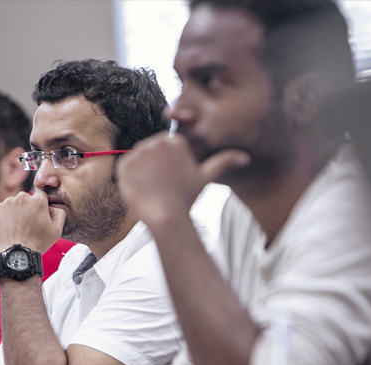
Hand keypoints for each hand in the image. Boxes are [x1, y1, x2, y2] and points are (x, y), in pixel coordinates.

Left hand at [0, 190, 64, 253]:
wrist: (16, 254)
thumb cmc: (38, 243)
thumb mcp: (57, 230)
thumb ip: (59, 213)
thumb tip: (53, 206)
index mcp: (38, 200)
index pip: (41, 196)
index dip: (41, 206)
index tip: (38, 216)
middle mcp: (22, 198)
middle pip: (26, 199)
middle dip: (28, 208)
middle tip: (28, 224)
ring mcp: (7, 202)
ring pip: (14, 204)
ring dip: (16, 212)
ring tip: (18, 228)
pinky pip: (2, 210)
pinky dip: (5, 217)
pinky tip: (9, 228)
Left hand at [117, 134, 248, 229]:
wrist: (166, 217)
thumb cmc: (187, 198)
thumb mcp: (207, 177)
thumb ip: (225, 161)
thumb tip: (246, 157)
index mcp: (174, 141)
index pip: (167, 149)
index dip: (170, 166)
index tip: (174, 179)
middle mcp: (155, 142)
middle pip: (152, 152)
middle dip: (156, 167)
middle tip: (164, 186)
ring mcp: (137, 153)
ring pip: (140, 160)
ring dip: (144, 172)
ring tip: (154, 189)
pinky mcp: (124, 165)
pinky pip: (126, 169)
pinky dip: (131, 179)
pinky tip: (142, 190)